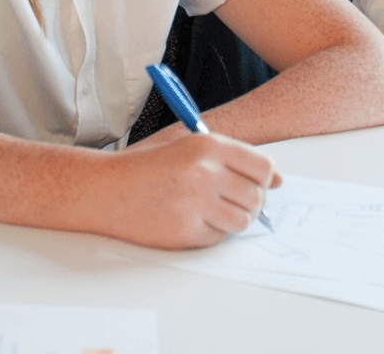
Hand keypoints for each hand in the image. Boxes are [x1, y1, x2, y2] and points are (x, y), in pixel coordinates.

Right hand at [88, 132, 279, 249]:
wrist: (105, 189)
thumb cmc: (148, 168)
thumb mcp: (189, 149)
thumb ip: (234, 159)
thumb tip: (278, 181)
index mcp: (208, 146)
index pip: (263, 167)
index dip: (263, 179)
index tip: (252, 184)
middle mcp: (205, 172)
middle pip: (257, 196)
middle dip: (249, 203)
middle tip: (228, 201)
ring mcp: (195, 202)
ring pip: (243, 221)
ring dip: (231, 220)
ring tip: (208, 211)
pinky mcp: (185, 230)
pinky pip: (218, 237)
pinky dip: (209, 233)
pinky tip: (189, 220)